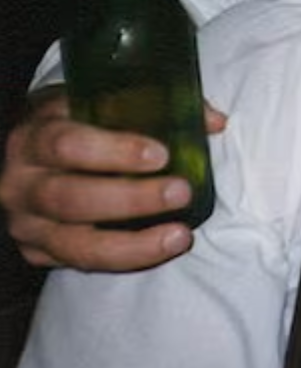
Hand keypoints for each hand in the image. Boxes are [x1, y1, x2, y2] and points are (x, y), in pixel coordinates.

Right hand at [1, 89, 226, 271]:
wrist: (38, 153)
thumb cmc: (82, 123)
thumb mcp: (104, 103)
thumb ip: (157, 106)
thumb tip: (213, 122)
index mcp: (34, 136)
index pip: (66, 144)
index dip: (114, 150)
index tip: (161, 155)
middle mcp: (21, 182)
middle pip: (69, 198)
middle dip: (130, 200)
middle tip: (180, 192)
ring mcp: (26, 222)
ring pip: (75, 244)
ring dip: (133, 243)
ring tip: (180, 235)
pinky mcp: (38, 251)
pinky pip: (81, 264)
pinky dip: (126, 259)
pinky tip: (161, 248)